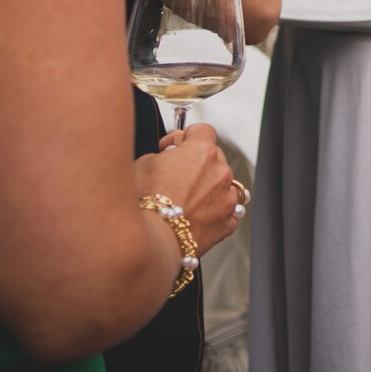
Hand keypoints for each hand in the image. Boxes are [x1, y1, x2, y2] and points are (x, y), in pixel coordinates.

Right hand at [135, 123, 240, 255]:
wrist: (152, 241)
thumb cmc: (145, 203)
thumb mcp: (143, 164)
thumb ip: (162, 155)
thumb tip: (168, 157)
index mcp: (202, 152)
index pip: (202, 130)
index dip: (185, 136)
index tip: (173, 146)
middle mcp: (221, 172)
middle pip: (213, 157)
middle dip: (195, 163)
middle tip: (174, 175)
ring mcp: (227, 198)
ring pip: (223, 184)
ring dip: (208, 187)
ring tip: (186, 198)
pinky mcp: (227, 222)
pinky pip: (226, 211)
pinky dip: (214, 212)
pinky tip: (196, 216)